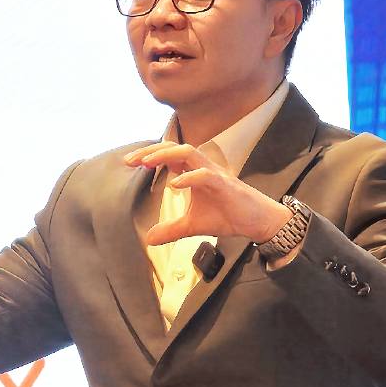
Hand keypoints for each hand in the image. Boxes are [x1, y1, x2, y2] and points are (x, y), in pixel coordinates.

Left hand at [123, 142, 290, 245]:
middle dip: (151, 151)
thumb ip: (171, 229)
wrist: (257, 221)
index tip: (128, 162)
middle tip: (130, 160)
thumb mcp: (192, 226)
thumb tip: (149, 239)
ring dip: (166, 155)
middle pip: (175, 147)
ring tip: (146, 163)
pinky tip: (174, 185)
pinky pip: (205, 175)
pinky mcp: (225, 185)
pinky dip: (189, 178)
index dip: (148, 155)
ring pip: (189, 153)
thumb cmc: (227, 216)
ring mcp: (214, 174)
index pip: (169, 155)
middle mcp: (202, 168)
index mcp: (194, 172)